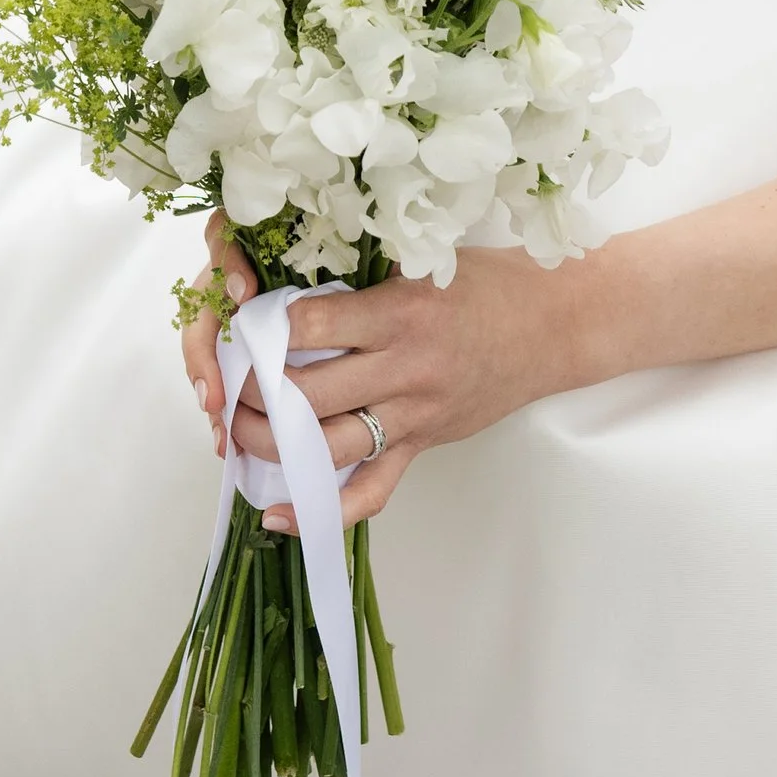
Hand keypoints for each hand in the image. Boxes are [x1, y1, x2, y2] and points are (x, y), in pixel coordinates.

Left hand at [181, 220, 596, 530]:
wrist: (555, 325)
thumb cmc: (489, 283)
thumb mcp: (425, 259)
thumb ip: (365, 273)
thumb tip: (294, 276)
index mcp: (399, 312)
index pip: (309, 324)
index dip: (261, 328)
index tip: (234, 324)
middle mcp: (404, 367)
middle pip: (307, 393)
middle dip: (252, 393)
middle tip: (222, 382)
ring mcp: (414, 414)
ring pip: (329, 445)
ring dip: (272, 447)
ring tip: (234, 436)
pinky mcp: (423, 445)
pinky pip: (371, 490)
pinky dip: (323, 510)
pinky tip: (280, 516)